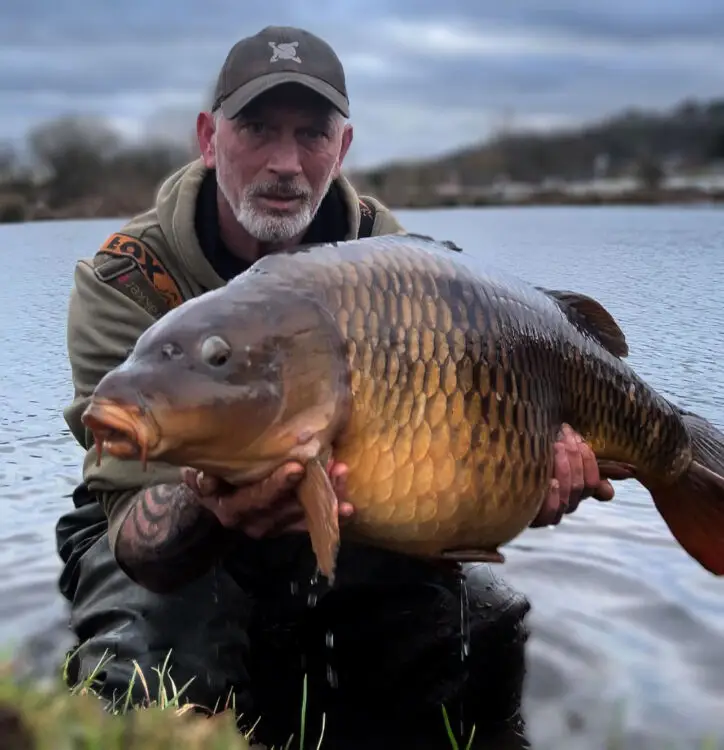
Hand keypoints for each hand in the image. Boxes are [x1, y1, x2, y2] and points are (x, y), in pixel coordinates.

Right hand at [180, 459, 352, 538]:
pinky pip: (312, 522)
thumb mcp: (200, 476)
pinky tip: (349, 508)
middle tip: (334, 468)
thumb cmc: (209, 478)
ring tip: (343, 476)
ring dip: (327, 498)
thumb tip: (209, 479)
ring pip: (304, 515)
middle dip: (313, 488)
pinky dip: (330, 515)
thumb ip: (204, 478)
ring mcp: (275, 527)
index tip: (298, 467)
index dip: (278, 485)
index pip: (258, 498)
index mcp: (233, 510)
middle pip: (288, 507)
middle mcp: (255, 523)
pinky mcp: (289, 526)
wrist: (214, 500)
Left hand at [530, 424, 614, 527]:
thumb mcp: (556, 454)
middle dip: (574, 459)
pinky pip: (550, 515)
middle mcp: (561, 504)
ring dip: (564, 470)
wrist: (494, 464)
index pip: (592, 483)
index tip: (577, 440)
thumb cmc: (527, 456)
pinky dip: (553, 497)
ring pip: (567, 499)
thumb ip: (582, 465)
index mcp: (572, 489)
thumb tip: (608, 492)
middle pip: (580, 488)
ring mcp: (546, 513)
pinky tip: (550, 482)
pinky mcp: (528, 518)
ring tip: (554, 448)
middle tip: (562, 439)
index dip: (589, 462)